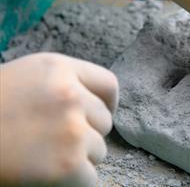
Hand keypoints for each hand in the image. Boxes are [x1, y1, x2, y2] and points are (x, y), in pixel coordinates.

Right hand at [0, 53, 118, 185]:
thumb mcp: (26, 77)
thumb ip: (65, 83)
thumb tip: (98, 105)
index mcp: (59, 69)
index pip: (108, 85)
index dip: (107, 104)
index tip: (99, 116)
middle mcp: (70, 95)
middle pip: (104, 121)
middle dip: (87, 133)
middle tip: (54, 140)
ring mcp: (71, 131)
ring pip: (99, 151)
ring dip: (79, 158)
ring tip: (43, 155)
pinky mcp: (67, 165)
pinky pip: (90, 178)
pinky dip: (74, 181)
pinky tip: (47, 175)